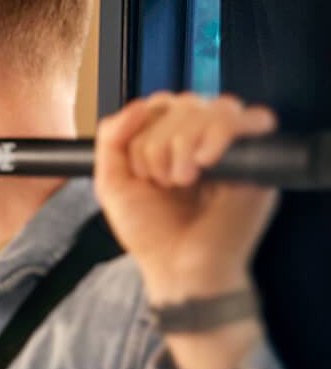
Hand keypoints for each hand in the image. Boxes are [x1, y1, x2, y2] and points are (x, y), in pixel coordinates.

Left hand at [94, 92, 278, 303]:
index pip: (162, 103)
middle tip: (162, 182)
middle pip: (185, 103)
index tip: (140, 168)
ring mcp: (231, 148)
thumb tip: (138, 105)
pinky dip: (223, 134)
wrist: (177, 266)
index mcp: (170, 142)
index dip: (145, 128)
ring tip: (181, 181)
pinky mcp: (256, 160)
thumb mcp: (112, 183)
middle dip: (160, 144)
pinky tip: (205, 162)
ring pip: (214, 108)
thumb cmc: (151, 233)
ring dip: (185, 144)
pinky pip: (252, 120)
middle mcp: (202, 140)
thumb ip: (111, 139)